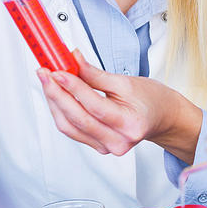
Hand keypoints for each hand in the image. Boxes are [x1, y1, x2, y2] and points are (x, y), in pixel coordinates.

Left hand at [37, 50, 202, 162]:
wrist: (162, 118)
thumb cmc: (149, 99)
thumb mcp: (125, 81)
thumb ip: (95, 74)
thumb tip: (72, 60)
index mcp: (130, 124)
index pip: (94, 105)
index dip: (73, 87)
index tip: (57, 70)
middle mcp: (118, 141)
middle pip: (78, 119)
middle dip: (56, 94)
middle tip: (44, 73)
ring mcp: (107, 147)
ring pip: (70, 127)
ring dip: (54, 102)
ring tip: (47, 81)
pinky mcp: (98, 147)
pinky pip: (72, 130)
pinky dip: (61, 112)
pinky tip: (56, 95)